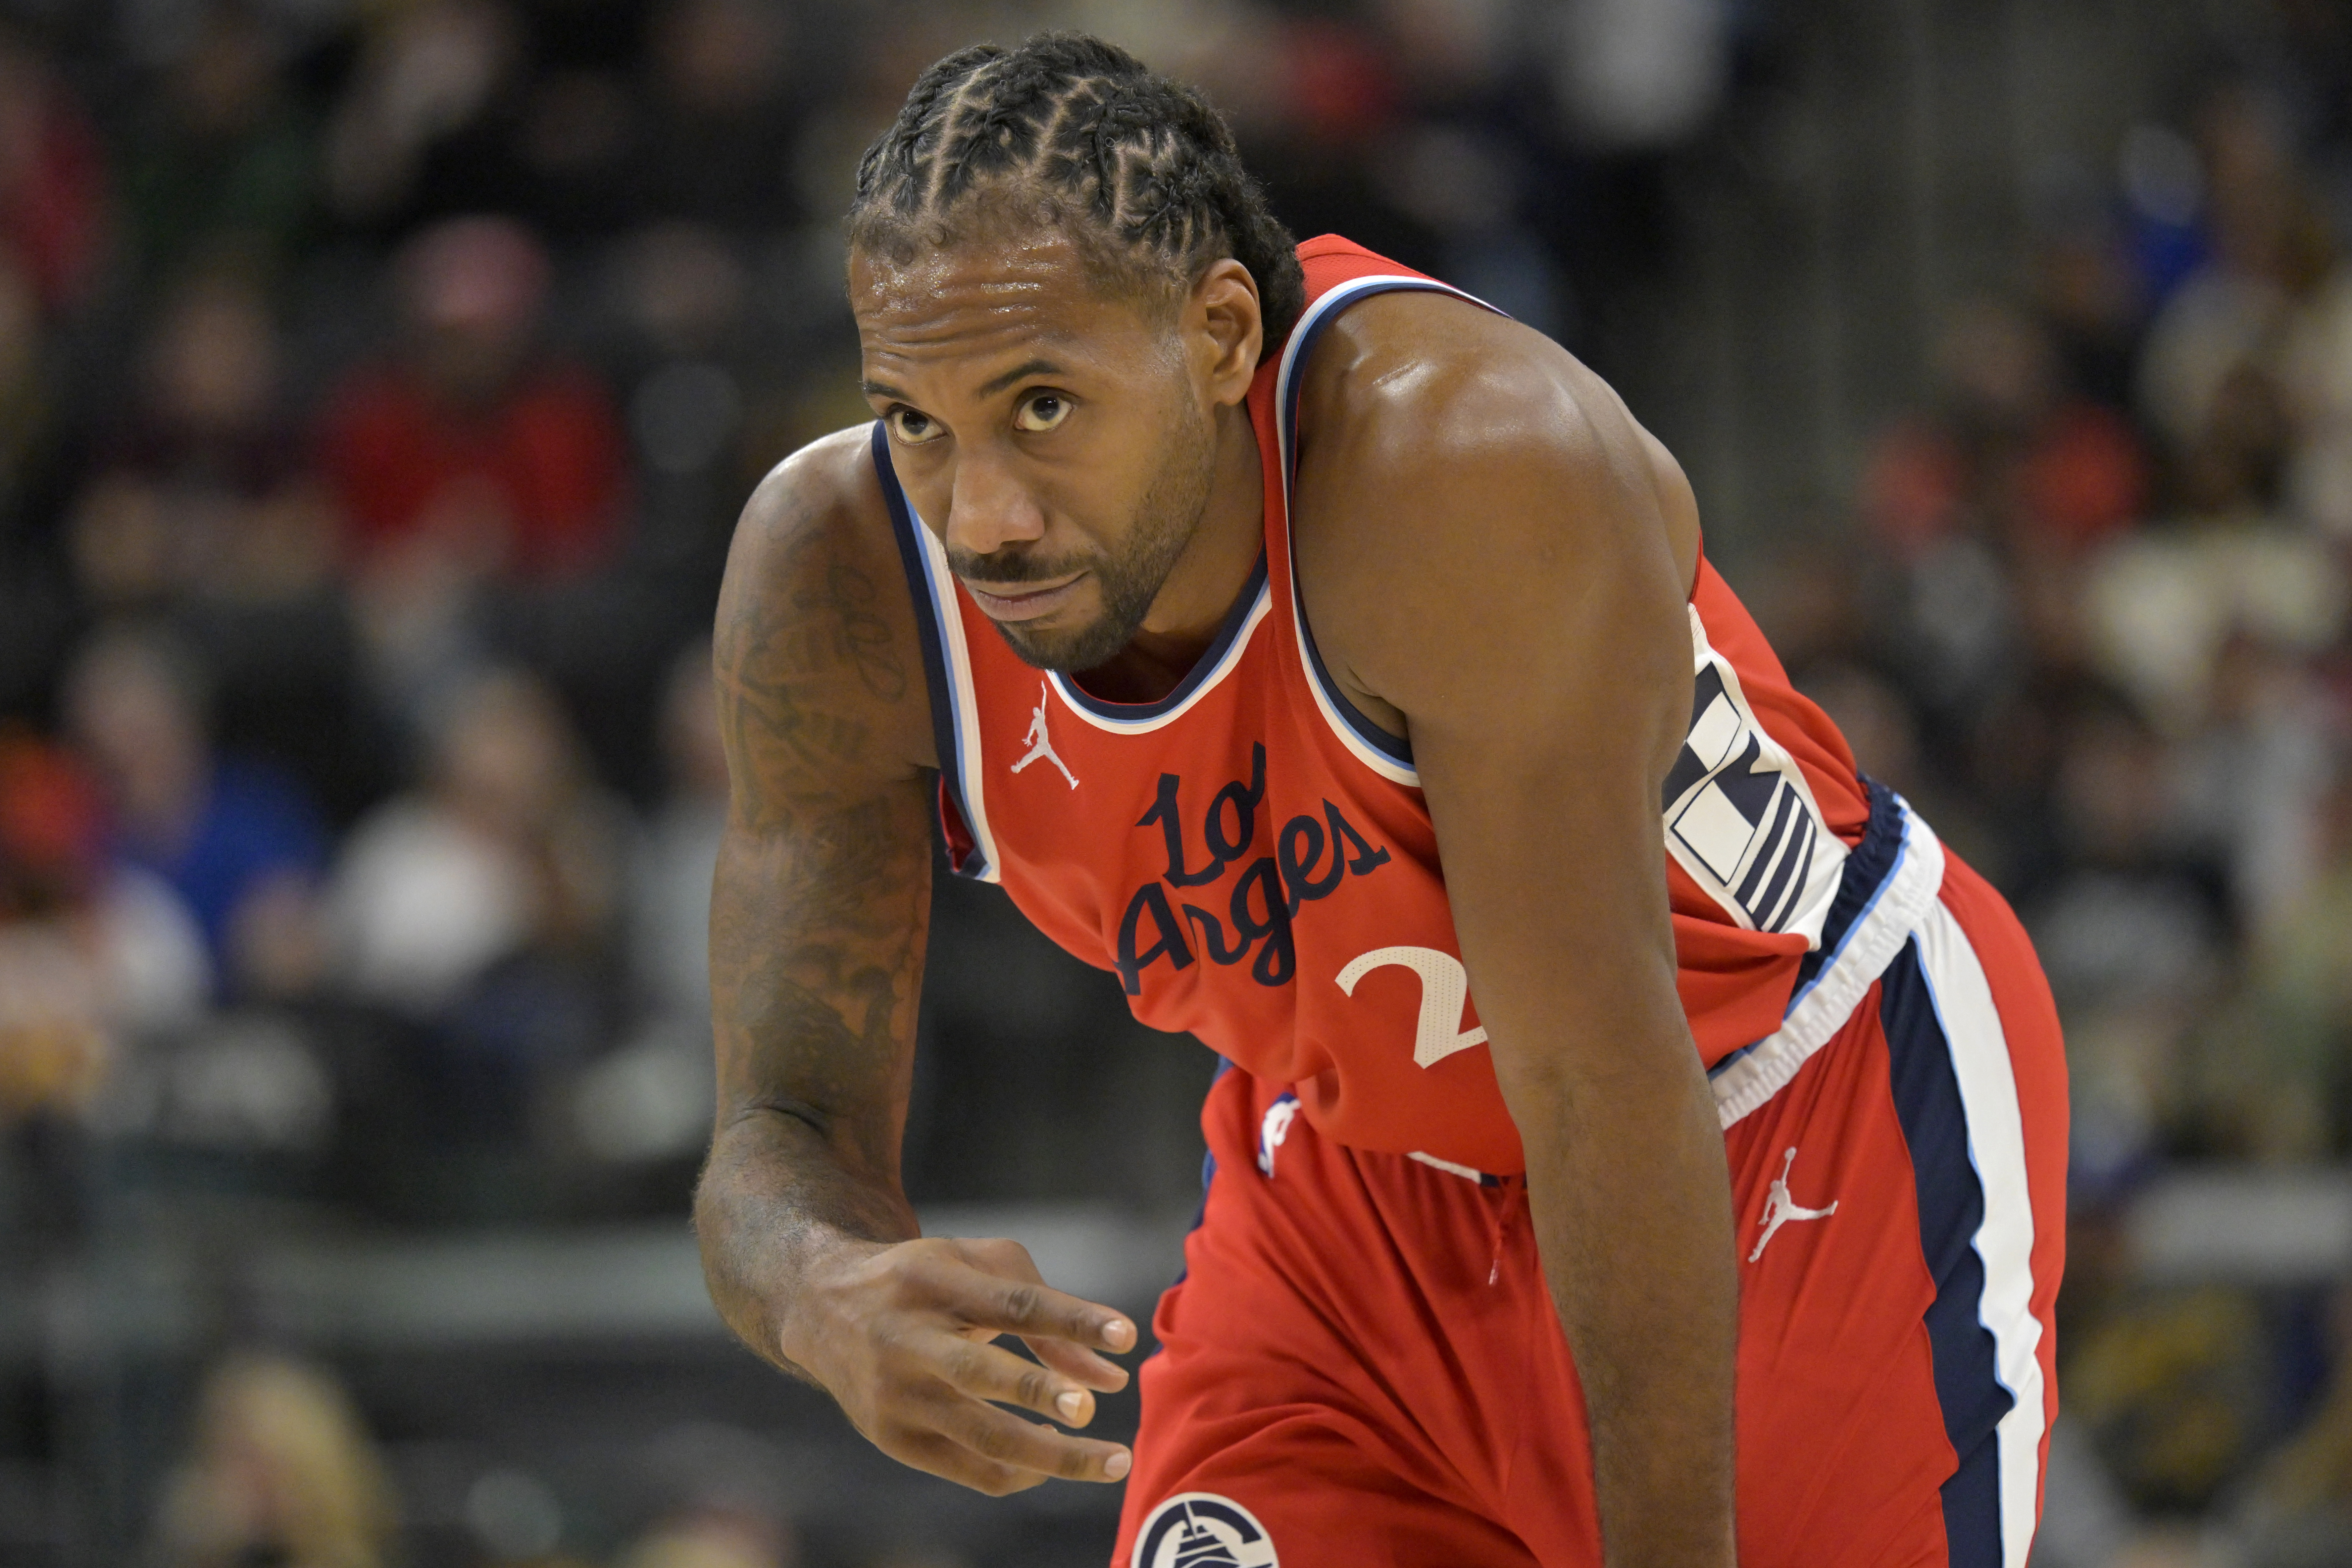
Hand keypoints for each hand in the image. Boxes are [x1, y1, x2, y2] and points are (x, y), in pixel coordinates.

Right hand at [782, 1234, 1138, 1494]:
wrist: (823, 1308)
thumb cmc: (927, 1279)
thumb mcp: (979, 1266)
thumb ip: (1049, 1309)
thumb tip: (1109, 1379)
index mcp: (934, 1282)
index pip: (1012, 1303)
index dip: (1071, 1320)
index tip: (1125, 1336)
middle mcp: (909, 1340)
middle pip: (980, 1374)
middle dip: (1040, 1393)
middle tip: (1091, 1409)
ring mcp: (898, 1396)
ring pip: (983, 1439)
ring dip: (1054, 1457)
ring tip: (1115, 1461)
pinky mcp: (895, 1439)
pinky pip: (973, 1470)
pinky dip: (1025, 1472)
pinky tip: (1056, 1462)